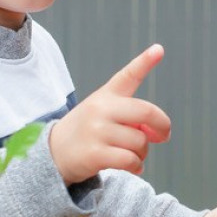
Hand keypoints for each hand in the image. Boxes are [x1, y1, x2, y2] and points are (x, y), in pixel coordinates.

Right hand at [50, 44, 171, 184]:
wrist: (54, 152)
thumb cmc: (88, 131)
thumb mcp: (103, 113)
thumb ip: (131, 117)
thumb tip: (156, 133)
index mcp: (106, 95)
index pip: (128, 75)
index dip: (145, 62)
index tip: (159, 49)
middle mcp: (101, 108)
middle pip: (146, 112)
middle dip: (162, 126)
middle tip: (162, 136)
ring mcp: (96, 130)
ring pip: (140, 141)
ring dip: (143, 152)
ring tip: (133, 155)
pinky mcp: (94, 154)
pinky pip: (130, 160)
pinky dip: (137, 166)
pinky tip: (133, 166)